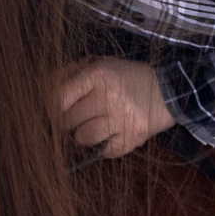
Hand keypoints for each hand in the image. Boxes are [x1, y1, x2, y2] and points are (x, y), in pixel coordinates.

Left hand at [51, 58, 174, 158]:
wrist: (170, 90)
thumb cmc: (128, 77)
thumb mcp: (101, 64)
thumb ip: (71, 73)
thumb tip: (44, 90)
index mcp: (98, 74)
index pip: (58, 98)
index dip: (53, 107)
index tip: (57, 109)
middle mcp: (108, 97)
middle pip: (67, 121)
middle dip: (67, 121)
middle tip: (77, 117)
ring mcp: (122, 120)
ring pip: (83, 138)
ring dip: (84, 135)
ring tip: (94, 126)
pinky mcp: (133, 139)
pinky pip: (104, 151)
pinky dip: (104, 146)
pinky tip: (112, 134)